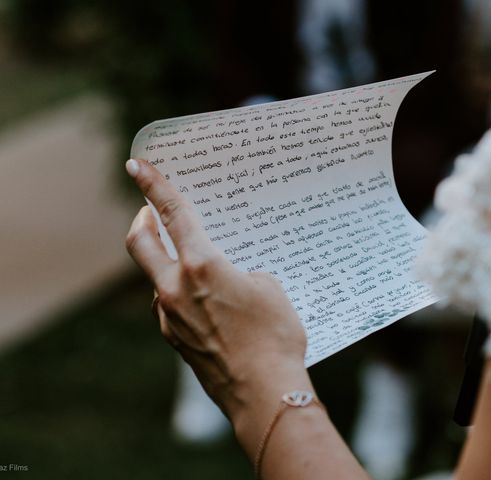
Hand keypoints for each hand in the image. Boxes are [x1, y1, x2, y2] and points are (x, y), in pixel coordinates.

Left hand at [124, 159, 309, 434]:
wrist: (264, 392)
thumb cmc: (275, 336)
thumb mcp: (268, 289)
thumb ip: (240, 274)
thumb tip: (229, 279)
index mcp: (202, 266)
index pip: (172, 214)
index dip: (154, 184)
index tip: (137, 165)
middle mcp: (175, 289)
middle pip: (139, 243)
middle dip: (142, 221)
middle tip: (151, 214)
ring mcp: (169, 318)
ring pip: (155, 278)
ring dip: (166, 265)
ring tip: (197, 267)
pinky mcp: (174, 340)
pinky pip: (168, 307)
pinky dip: (178, 295)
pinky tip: (206, 304)